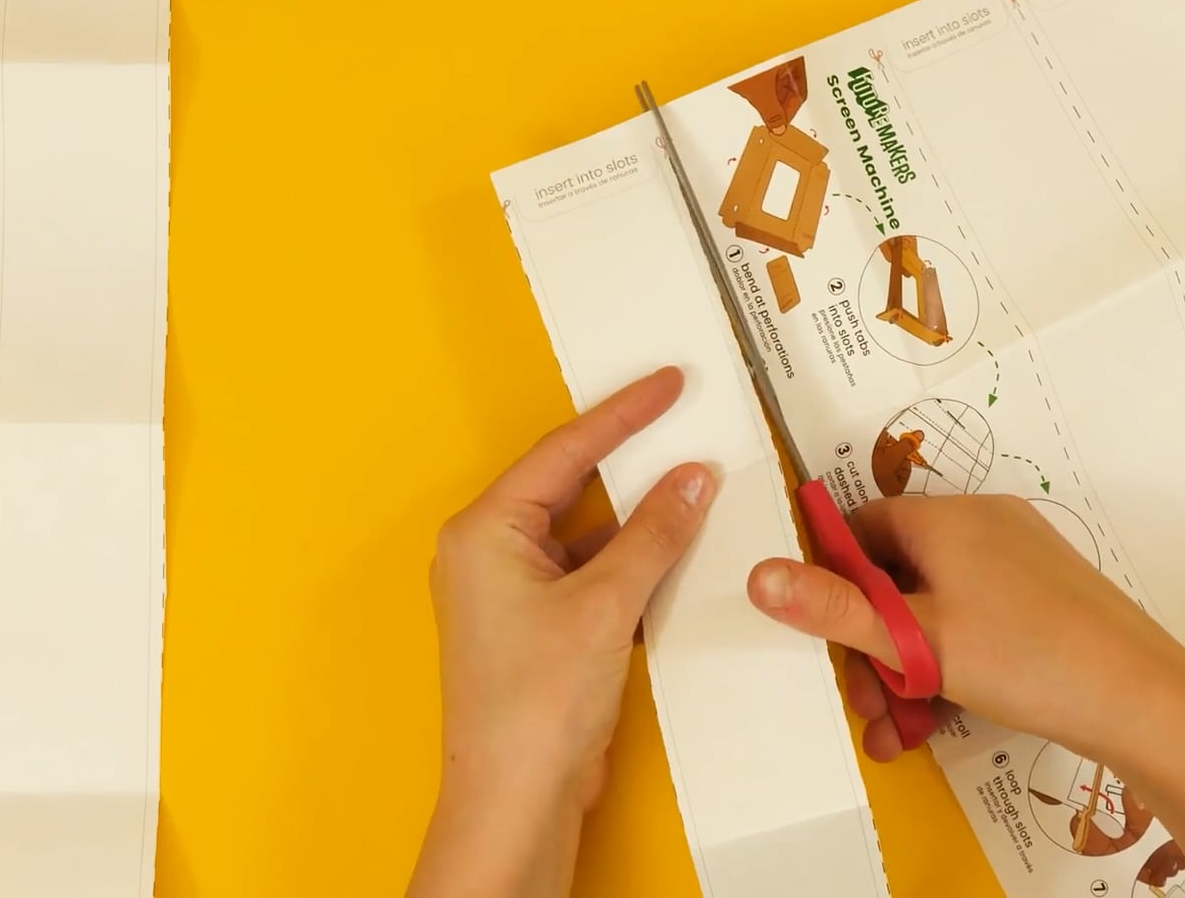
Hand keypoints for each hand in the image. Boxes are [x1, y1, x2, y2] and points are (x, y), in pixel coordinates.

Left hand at [411, 367, 714, 897]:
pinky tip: (680, 555)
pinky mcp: (541, 631)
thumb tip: (692, 478)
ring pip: (589, 534)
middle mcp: (490, 553)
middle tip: (688, 423)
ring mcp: (514, 594)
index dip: (623, 414)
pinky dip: (635, 565)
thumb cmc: (534, 704)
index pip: (564, 451)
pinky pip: (593, 574)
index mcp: (485, 531)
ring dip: (641, 521)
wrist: (516, 800)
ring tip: (699, 488)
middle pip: (573, 487)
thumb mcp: (605, 604)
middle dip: (634, 462)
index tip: (669, 383)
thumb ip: (654, 534)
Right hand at [747, 495, 1184, 895]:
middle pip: (896, 574)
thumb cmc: (1026, 656)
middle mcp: (983, 524)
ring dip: (906, 668)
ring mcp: (1019, 561)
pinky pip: (975, 623)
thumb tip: (759, 574)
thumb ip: (835, 609)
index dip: (830, 578)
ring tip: (896, 729)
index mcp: (946, 517)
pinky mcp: (1045, 599)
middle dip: (869, 643)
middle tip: (862, 702)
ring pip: (935, 608)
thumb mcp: (915, 640)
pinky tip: (937, 721)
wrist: (1141, 699)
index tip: (818, 634)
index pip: (860, 527)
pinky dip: (949, 666)